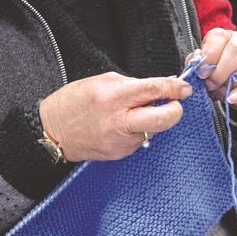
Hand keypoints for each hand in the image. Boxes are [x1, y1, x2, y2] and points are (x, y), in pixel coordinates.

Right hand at [39, 72, 190, 161]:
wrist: (52, 132)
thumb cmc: (73, 104)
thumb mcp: (101, 82)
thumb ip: (133, 84)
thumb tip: (159, 86)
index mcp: (114, 97)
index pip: (154, 90)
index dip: (174, 88)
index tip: (183, 88)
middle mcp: (119, 121)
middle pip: (163, 118)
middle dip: (175, 110)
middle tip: (176, 104)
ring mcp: (121, 141)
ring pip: (153, 130)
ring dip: (152, 120)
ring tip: (134, 113)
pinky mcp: (120, 153)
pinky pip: (140, 140)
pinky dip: (138, 131)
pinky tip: (123, 126)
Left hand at [195, 28, 236, 122]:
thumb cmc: (225, 80)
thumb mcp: (208, 72)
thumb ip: (198, 64)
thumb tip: (195, 58)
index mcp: (228, 38)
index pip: (219, 37)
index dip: (209, 54)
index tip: (202, 72)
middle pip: (236, 48)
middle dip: (220, 70)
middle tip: (211, 84)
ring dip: (233, 80)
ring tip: (223, 91)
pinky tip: (232, 98)